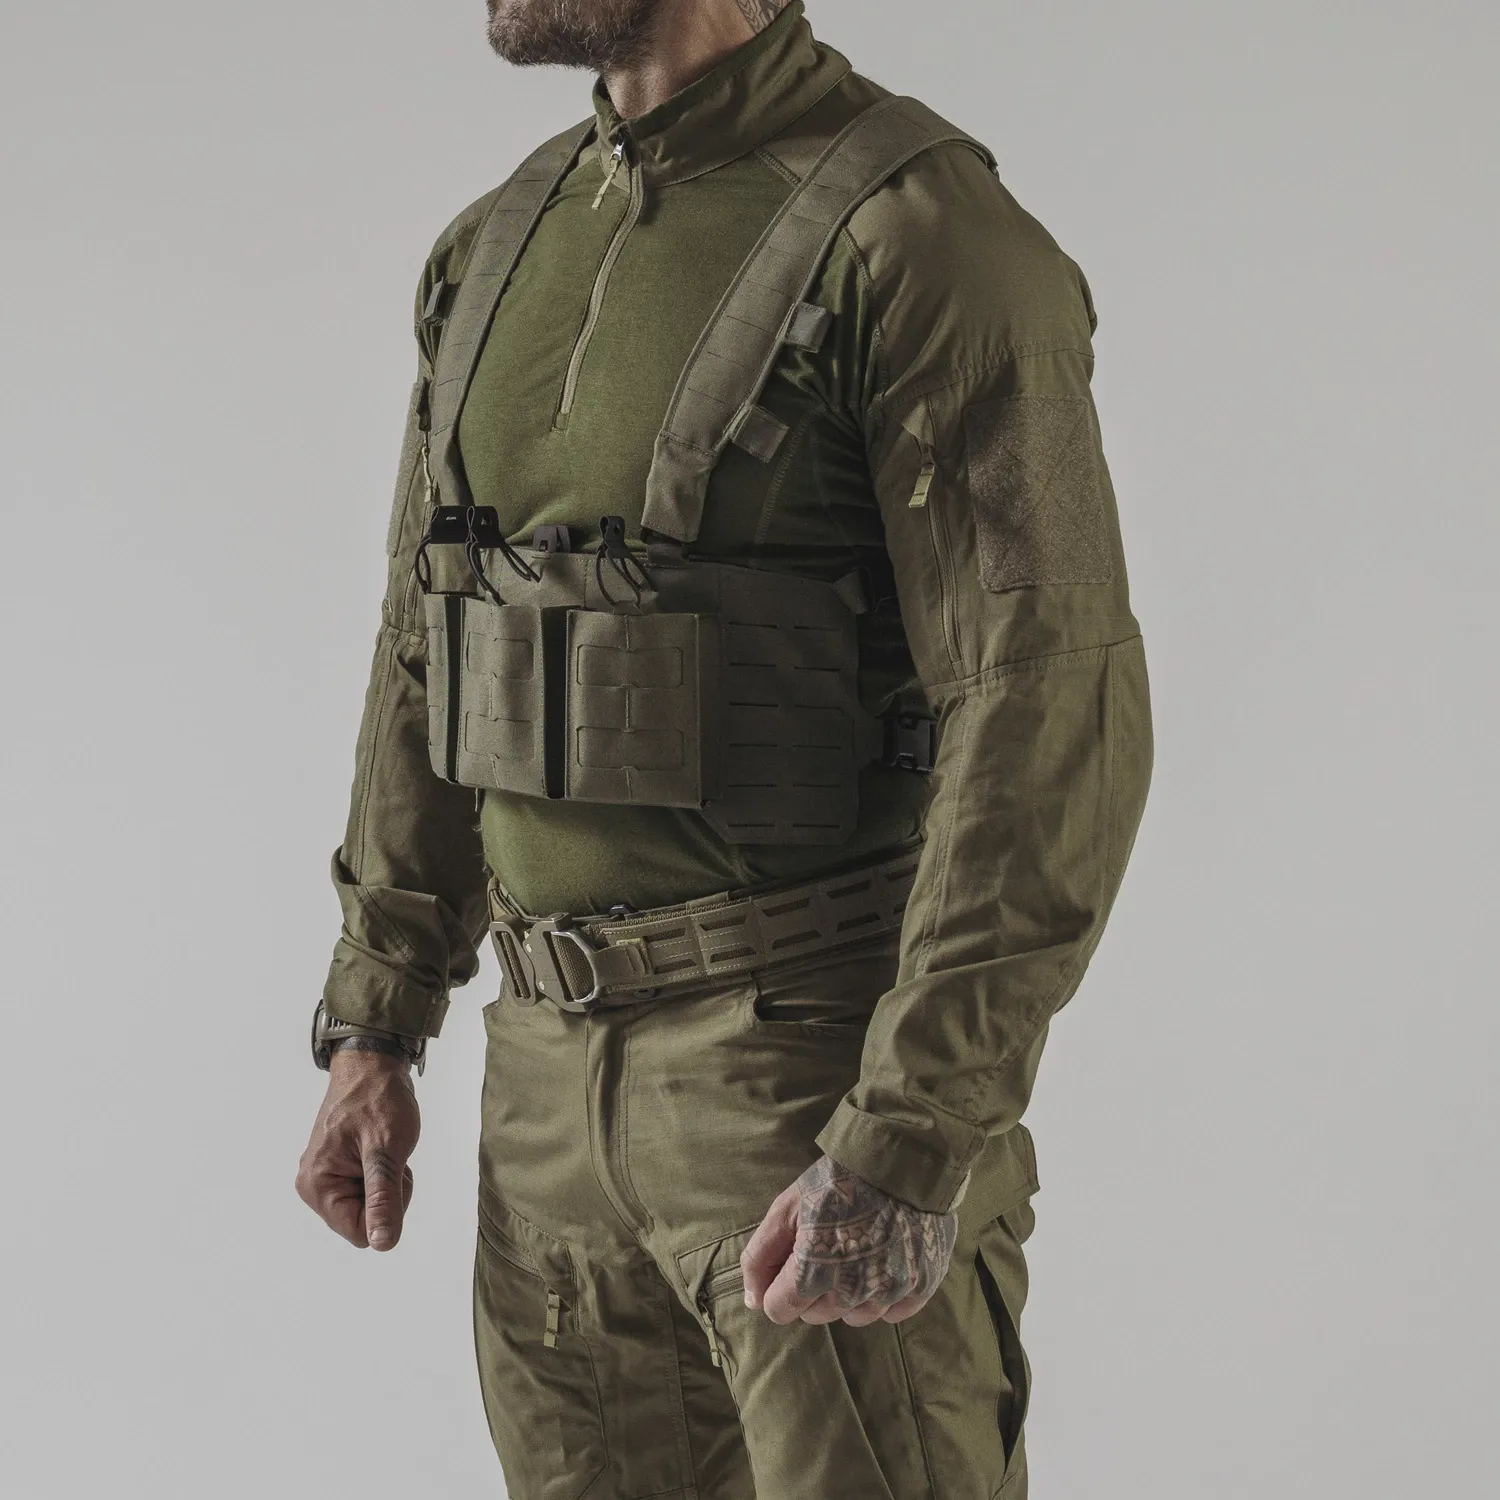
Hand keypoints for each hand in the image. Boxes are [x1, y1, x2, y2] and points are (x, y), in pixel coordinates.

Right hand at [296, 1047, 419, 1250]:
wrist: (373, 1065)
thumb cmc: (379, 1100)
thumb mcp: (387, 1151)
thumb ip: (383, 1199)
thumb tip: (382, 1245)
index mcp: (317, 1185)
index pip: (359, 1232)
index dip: (386, 1210)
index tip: (390, 1172)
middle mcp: (313, 1186)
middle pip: (362, 1221)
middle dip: (386, 1195)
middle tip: (388, 1157)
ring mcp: (323, 1177)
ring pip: (367, 1207)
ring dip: (385, 1183)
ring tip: (383, 1148)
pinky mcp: (336, 1169)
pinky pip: (365, 1190)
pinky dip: (380, 1174)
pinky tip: (377, 1149)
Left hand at [740, 1155, 957, 1326]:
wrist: (903, 1158)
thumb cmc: (838, 1180)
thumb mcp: (786, 1208)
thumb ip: (760, 1257)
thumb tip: (753, 1301)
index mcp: (813, 1272)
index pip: (779, 1310)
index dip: (778, 1285)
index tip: (792, 1260)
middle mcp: (852, 1292)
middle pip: (816, 1315)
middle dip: (812, 1287)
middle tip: (826, 1246)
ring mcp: (890, 1292)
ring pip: (854, 1317)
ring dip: (848, 1294)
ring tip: (856, 1250)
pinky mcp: (922, 1288)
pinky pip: (892, 1312)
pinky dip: (884, 1292)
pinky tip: (884, 1258)